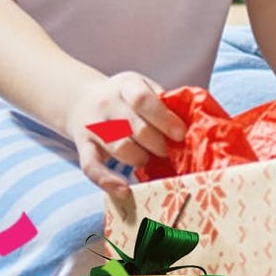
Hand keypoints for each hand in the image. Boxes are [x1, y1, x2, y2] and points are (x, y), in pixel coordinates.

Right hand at [66, 71, 186, 194]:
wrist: (81, 100)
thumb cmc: (125, 98)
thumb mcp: (143, 87)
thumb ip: (164, 103)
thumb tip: (194, 126)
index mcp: (126, 85)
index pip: (143, 100)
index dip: (164, 119)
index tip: (181, 135)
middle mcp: (107, 104)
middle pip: (136, 129)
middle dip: (159, 145)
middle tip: (170, 152)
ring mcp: (93, 126)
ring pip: (120, 148)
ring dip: (141, 158)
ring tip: (149, 158)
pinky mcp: (83, 148)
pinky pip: (91, 168)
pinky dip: (107, 181)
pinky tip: (124, 190)